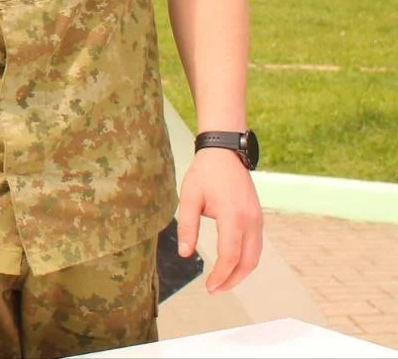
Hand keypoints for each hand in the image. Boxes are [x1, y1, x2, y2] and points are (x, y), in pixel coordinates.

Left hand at [177, 147, 262, 293]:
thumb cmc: (205, 174)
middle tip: (215, 290)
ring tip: (223, 282)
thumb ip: (187, 226)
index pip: (230, 256)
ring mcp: (258, 219)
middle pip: (248, 262)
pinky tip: (232, 264)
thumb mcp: (189, 197)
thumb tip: (185, 254)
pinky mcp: (258, 217)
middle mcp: (251, 221)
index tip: (208, 287)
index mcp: (233, 217)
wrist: (225, 152)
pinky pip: (256, 246)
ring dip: (241, 272)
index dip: (220, 276)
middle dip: (233, 280)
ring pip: (255, 256)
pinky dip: (246, 260)